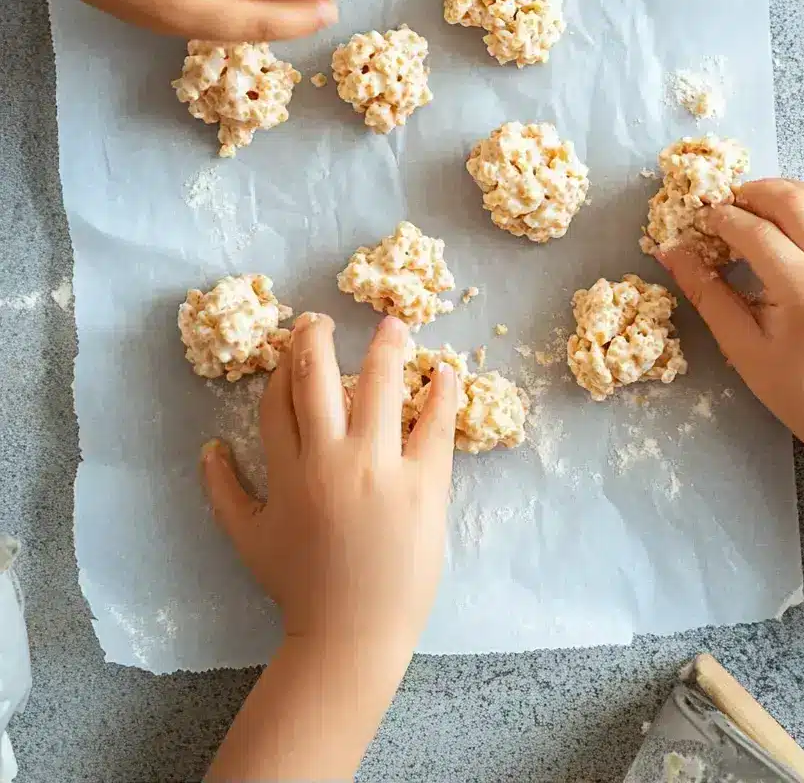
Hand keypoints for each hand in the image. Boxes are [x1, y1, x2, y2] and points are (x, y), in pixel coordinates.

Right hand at [202, 313, 457, 781]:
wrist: (351, 635)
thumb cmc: (299, 587)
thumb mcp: (248, 539)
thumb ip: (223, 491)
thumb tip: (208, 448)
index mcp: (287, 470)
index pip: (278, 399)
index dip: (284, 364)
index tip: (295, 341)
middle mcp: (329, 459)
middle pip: (317, 378)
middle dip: (316, 338)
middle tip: (323, 319)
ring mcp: (378, 468)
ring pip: (379, 387)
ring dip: (386, 349)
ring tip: (395, 324)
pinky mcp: (423, 483)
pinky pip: (433, 425)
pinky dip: (440, 394)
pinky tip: (445, 373)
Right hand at [660, 179, 803, 549]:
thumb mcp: (745, 350)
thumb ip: (708, 295)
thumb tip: (671, 252)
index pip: (754, 231)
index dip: (721, 218)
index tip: (701, 220)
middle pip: (796, 202)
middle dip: (756, 192)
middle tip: (729, 202)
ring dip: (796, 192)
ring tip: (766, 201)